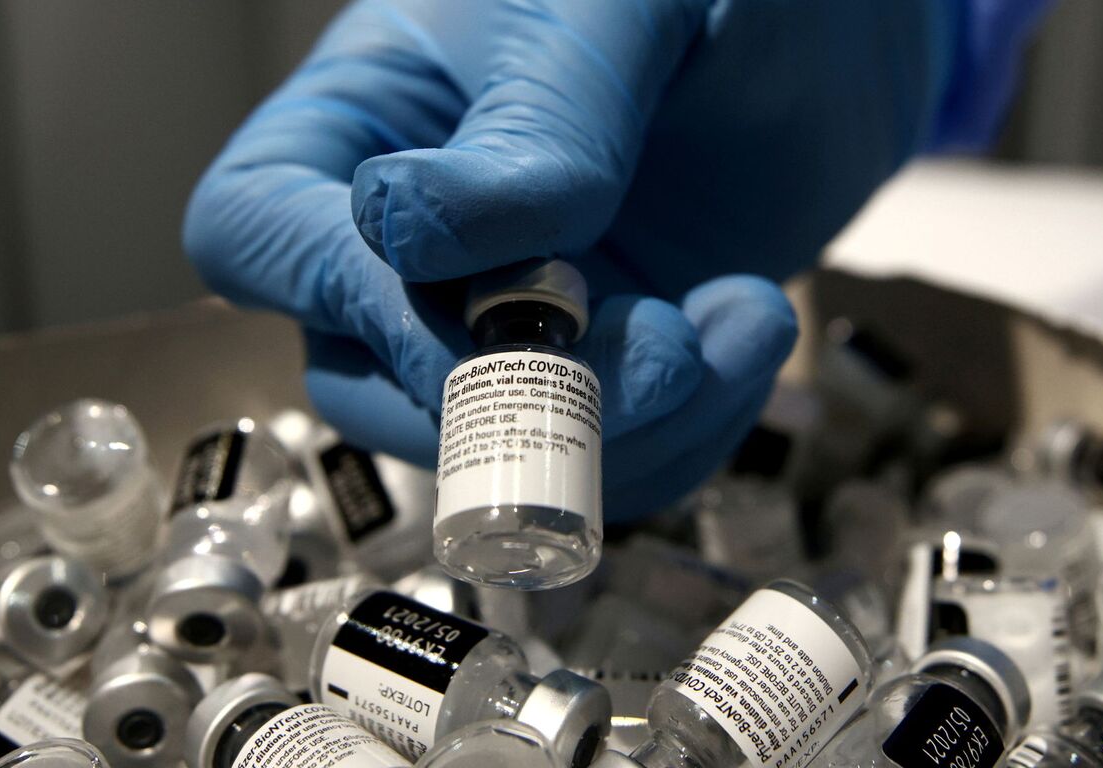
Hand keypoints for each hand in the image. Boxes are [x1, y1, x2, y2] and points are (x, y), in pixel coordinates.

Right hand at [183, 0, 1046, 519]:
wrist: (847, 20)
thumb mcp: (613, 12)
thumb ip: (528, 124)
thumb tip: (409, 233)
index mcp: (368, 115)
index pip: (255, 231)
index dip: (335, 293)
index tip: (480, 295)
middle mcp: (418, 232)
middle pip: (363, 379)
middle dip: (506, 397)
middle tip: (651, 347)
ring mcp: (517, 307)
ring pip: (495, 442)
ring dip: (627, 429)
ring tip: (734, 322)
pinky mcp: (613, 358)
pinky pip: (612, 453)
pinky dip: (692, 428)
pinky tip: (753, 324)